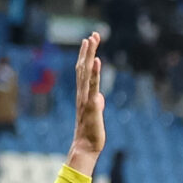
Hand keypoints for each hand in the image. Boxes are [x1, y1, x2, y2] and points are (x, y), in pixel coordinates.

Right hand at [67, 32, 104, 177]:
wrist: (86, 147)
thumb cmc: (91, 133)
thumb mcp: (96, 115)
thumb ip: (97, 104)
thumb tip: (100, 98)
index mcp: (83, 94)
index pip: (84, 71)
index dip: (86, 56)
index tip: (89, 41)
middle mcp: (82, 93)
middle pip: (83, 67)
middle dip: (88, 50)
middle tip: (92, 34)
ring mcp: (85, 97)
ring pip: (86, 72)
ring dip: (89, 55)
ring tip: (91, 39)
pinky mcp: (92, 104)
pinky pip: (93, 86)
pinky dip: (95, 72)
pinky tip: (97, 60)